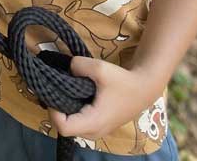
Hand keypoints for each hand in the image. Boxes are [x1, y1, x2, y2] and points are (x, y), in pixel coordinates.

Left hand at [49, 56, 164, 140]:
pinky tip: (75, 94)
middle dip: (57, 109)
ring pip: (72, 126)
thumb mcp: (99, 68)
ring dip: (65, 110)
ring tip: (65, 90)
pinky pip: (80, 123)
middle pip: (65, 128)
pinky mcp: (100, 126)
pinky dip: (73, 111)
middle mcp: (94, 132)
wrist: (143, 88)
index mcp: (93, 122)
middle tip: (56, 89)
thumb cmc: (122, 81)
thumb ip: (78, 65)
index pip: (63, 127)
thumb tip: (67, 68)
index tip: (54, 92)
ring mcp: (98, 131)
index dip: (53, 110)